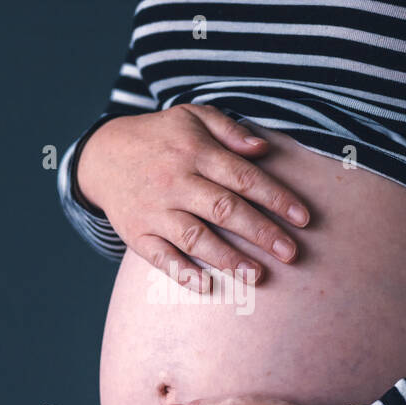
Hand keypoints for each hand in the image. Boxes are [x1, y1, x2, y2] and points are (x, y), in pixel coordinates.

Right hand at [76, 105, 310, 289]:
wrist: (102, 157)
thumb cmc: (160, 138)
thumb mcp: (191, 117)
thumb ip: (229, 130)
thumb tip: (263, 148)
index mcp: (194, 152)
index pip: (242, 177)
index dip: (275, 198)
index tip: (303, 219)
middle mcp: (175, 181)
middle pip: (224, 209)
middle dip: (261, 233)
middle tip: (291, 254)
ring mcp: (155, 210)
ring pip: (194, 237)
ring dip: (227, 258)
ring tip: (257, 276)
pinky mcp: (137, 234)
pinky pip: (160, 257)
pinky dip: (182, 273)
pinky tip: (207, 287)